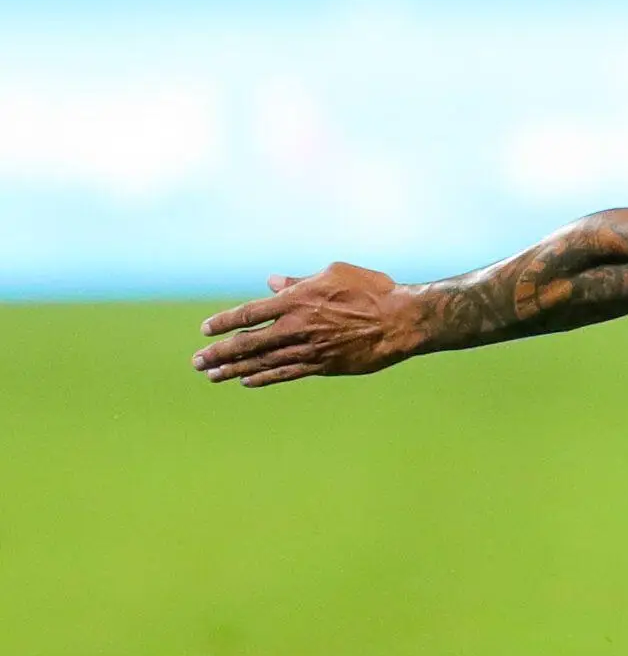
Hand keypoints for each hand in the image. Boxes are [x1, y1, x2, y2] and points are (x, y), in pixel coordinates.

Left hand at [193, 263, 416, 387]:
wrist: (402, 320)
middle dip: (219, 353)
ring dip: (233, 369)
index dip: (224, 322)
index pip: (249, 313)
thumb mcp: (334, 274)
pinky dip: (263, 377)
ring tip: (212, 375)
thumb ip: (299, 281)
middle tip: (197, 361)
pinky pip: (285, 374)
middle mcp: (297, 327)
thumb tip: (273, 283)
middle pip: (247, 343)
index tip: (205, 330)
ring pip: (261, 362)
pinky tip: (246, 381)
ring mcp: (308, 349)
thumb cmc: (372, 290)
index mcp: (297, 300)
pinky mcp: (323, 365)